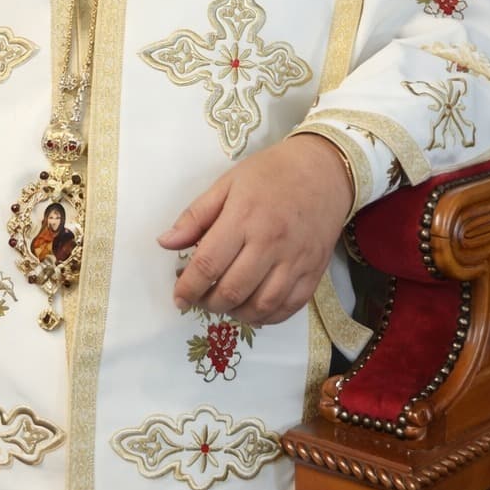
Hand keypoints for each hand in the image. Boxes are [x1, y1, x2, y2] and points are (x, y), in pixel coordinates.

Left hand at [158, 136, 353, 326]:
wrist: (324, 171)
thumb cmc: (271, 174)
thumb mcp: (227, 184)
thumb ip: (195, 216)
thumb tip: (165, 243)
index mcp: (244, 218)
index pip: (208, 265)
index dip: (188, 288)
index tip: (178, 298)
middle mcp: (270, 243)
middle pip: (232, 291)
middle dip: (208, 303)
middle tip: (199, 299)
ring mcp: (295, 261)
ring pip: (260, 307)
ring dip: (235, 314)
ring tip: (223, 304)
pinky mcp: (314, 272)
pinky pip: (287, 308)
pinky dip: (266, 317)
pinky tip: (252, 309)